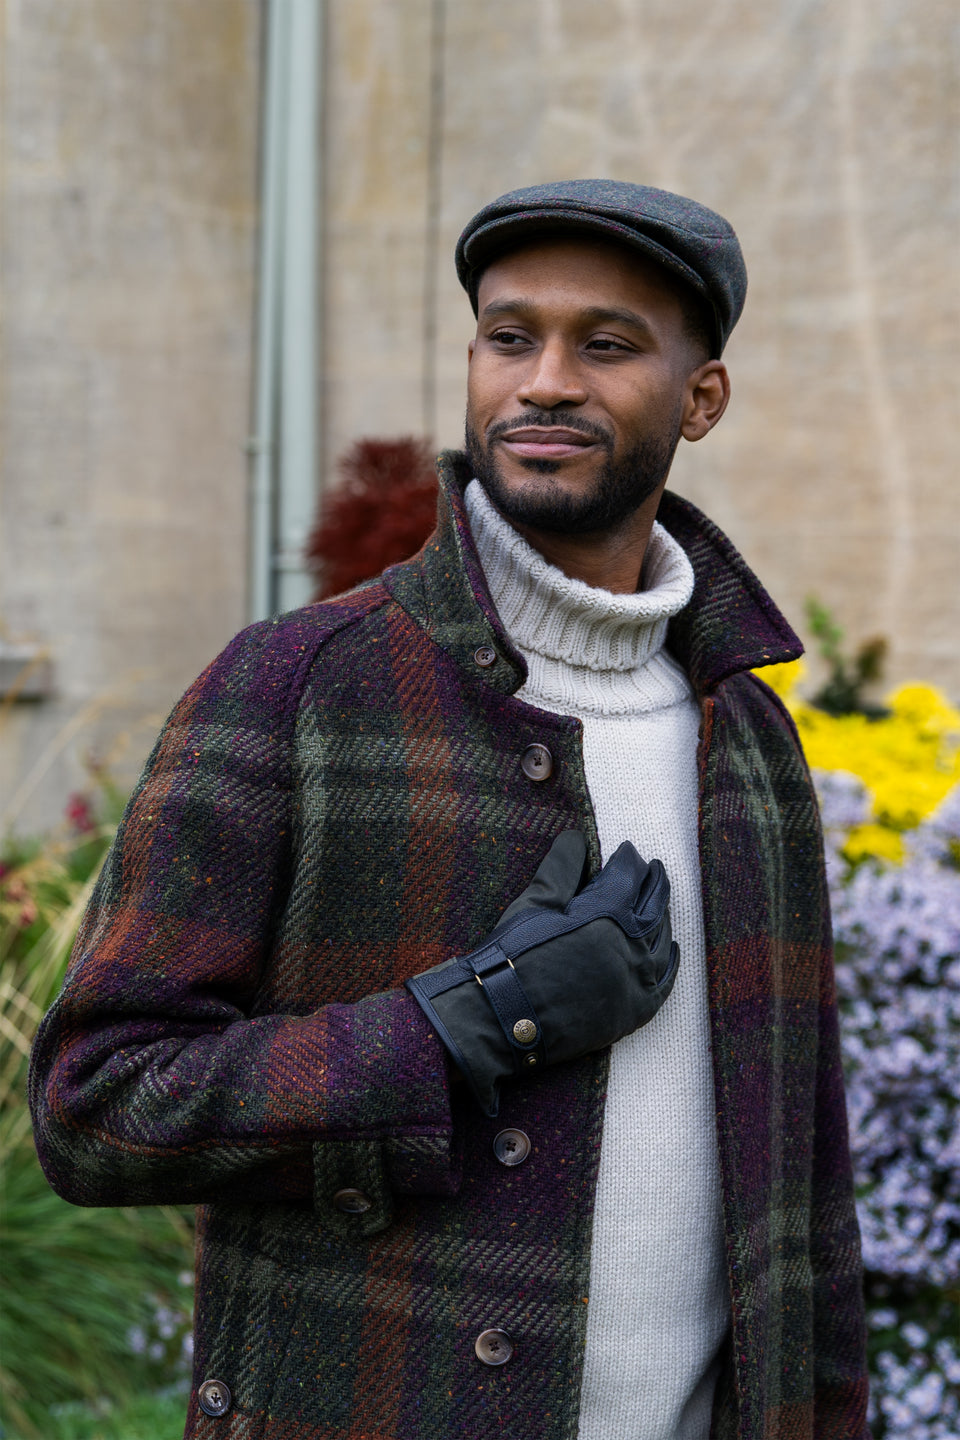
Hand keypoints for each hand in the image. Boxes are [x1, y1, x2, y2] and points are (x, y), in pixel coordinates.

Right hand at [406, 831, 679, 1115]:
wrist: (504, 1020)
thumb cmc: (513, 957)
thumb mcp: (534, 904)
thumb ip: (561, 868)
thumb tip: (576, 838)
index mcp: (606, 914)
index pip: (629, 876)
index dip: (628, 859)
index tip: (626, 851)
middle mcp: (630, 947)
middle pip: (654, 905)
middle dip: (653, 883)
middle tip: (653, 868)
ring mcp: (635, 981)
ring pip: (662, 941)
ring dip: (663, 917)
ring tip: (659, 903)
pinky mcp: (634, 1012)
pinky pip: (664, 983)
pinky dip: (671, 962)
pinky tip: (672, 949)